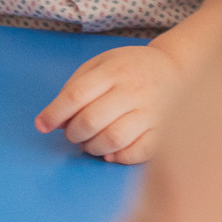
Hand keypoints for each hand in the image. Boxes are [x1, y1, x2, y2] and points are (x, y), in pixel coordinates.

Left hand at [36, 43, 181, 163]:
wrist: (179, 67)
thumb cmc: (131, 68)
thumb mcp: (101, 64)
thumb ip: (76, 87)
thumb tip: (58, 122)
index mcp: (114, 71)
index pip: (76, 95)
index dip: (54, 114)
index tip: (42, 125)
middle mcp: (133, 91)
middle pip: (90, 121)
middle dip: (73, 133)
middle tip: (74, 132)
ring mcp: (151, 112)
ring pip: (112, 140)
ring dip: (92, 147)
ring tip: (91, 142)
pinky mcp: (164, 130)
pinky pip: (138, 152)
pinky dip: (119, 157)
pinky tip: (111, 153)